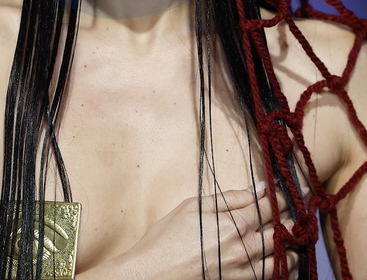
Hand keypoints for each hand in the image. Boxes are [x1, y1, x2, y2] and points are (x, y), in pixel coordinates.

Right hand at [126, 185, 297, 278]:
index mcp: (233, 224)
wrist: (151, 276)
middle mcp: (244, 250)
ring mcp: (244, 273)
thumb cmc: (167, 238)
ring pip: (284, 257)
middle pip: (282, 230)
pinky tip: (285, 257)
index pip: (270, 206)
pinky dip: (284, 266)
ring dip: (293, 242)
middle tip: (305, 205)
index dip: (287, 195)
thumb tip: (258, 189)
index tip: (299, 187)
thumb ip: (229, 198)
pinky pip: (272, 278)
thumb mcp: (194, 207)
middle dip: (295, 215)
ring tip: (297, 231)